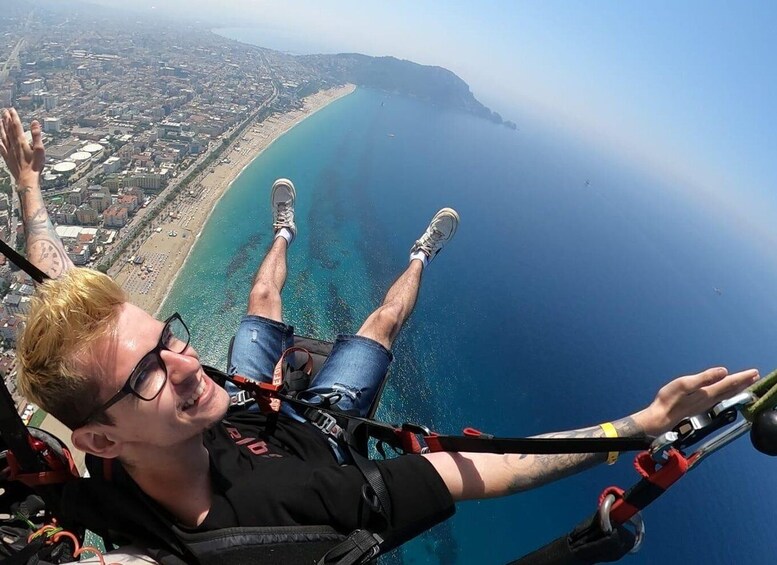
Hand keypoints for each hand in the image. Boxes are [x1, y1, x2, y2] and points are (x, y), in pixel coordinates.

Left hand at [0, 108, 44, 184]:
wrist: (27, 179)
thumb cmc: (35, 166)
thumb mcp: (40, 150)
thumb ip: (37, 135)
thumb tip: (34, 122)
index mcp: (21, 141)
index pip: (16, 126)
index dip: (14, 117)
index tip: (11, 109)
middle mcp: (13, 144)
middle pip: (8, 129)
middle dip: (6, 119)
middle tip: (4, 111)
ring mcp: (9, 151)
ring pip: (3, 136)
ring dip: (1, 127)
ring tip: (0, 120)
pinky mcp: (7, 157)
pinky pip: (1, 146)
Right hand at [633, 367, 758, 436]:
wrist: (660, 418)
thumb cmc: (668, 400)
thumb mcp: (685, 384)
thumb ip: (705, 378)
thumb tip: (724, 371)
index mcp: (707, 392)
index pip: (729, 383)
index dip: (742, 377)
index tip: (754, 372)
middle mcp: (709, 400)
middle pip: (731, 390)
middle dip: (743, 383)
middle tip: (755, 377)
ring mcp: (705, 405)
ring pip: (726, 395)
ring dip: (737, 389)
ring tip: (745, 384)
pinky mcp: (699, 407)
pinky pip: (719, 399)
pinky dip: (727, 394)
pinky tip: (725, 394)